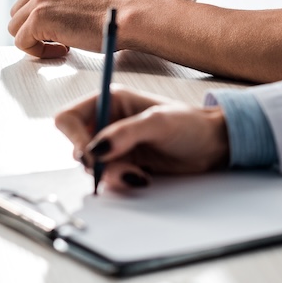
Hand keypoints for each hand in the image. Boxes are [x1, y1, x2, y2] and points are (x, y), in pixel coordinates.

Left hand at [8, 0, 130, 57]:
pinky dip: (39, 52)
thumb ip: (69, 2)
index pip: (31, 1)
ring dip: (35, 42)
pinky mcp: (38, 18)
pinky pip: (22, 42)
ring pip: (15, 28)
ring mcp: (39, 0)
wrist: (126, 17)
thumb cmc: (116, 15)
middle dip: (33, 31)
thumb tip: (59, 20)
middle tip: (60, 41)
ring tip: (62, 46)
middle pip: (17, 14)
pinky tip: (64, 50)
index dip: (42, 23)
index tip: (63, 32)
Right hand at [55, 87, 229, 191]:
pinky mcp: (124, 163)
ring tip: (138, 174)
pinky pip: (107, 178)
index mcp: (111, 101)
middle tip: (118, 168)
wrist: (212, 145)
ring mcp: (115, 145)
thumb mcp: (158, 123)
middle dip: (95, 162)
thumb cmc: (190, 124)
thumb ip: (126, 134)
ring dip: (110, 174)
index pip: (69, 118)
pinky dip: (119, 182)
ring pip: (91, 167)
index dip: (73, 137)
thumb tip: (95, 150)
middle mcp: (108, 121)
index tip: (90, 155)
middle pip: (77, 146)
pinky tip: (142, 178)